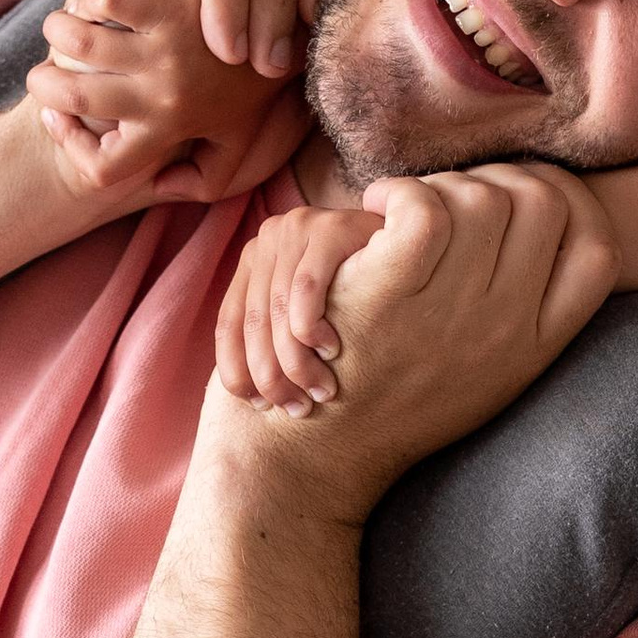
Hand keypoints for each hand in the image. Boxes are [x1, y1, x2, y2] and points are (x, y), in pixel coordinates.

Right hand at [25, 0, 305, 207]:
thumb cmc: (260, 97)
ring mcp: (163, 53)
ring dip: (61, 38)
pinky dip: (93, 2)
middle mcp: (158, 98)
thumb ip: (198, 180)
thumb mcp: (235, 152)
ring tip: (62, 30)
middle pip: (75, 101)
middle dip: (46, 87)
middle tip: (45, 74)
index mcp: (166, 133)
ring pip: (82, 48)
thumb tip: (160, 185)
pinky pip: (113, 4)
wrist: (296, 44)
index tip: (62, 124)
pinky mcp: (171, 12)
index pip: (102, 167)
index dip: (73, 151)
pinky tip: (94, 0)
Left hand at [201, 166, 616, 522]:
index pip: (598, 252)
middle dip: (501, 181)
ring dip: (444, 185)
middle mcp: (504, 328)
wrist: (326, 453)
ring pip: (483, 198)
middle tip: (453, 200)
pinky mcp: (392, 291)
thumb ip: (525, 311)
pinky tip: (375, 208)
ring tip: (406, 209)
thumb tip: (542, 228)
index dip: (574, 204)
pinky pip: (423, 208)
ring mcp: (451, 310)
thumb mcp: (490, 371)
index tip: (525, 197)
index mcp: (535, 346)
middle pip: (543, 204)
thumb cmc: (400, 400)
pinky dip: (400, 193)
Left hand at [215, 202, 381, 411]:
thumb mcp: (311, 307)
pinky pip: (307, 288)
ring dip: (298, 362)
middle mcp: (267, 240)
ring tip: (322, 391)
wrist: (408, 240)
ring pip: (279, 313)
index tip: (261, 407)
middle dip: (273, 377)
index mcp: (253, 260)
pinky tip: (331, 349)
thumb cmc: (361, 287)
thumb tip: (255, 395)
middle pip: (253, 324)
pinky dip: (312, 326)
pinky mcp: (329, 228)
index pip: (229, 325)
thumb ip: (280, 334)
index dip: (239, 372)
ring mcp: (295, 229)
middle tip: (299, 409)